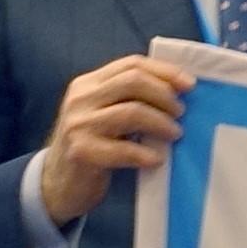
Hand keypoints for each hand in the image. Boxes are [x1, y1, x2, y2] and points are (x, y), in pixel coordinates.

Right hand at [38, 55, 195, 229]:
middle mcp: (80, 98)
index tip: (189, 85)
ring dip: (161, 122)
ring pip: (131, 112)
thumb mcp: (103, 114)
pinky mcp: (82, 152)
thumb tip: (178, 91)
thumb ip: (129, 98)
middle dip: (164, 95)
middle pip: (133, 82)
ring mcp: (78, 125)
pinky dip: (146, 154)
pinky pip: (124, 150)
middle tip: (180, 112)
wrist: (57, 183)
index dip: (164, 71)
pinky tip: (157, 159)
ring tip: (175, 133)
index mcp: (88, 83)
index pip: (131, 64)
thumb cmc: (92, 146)